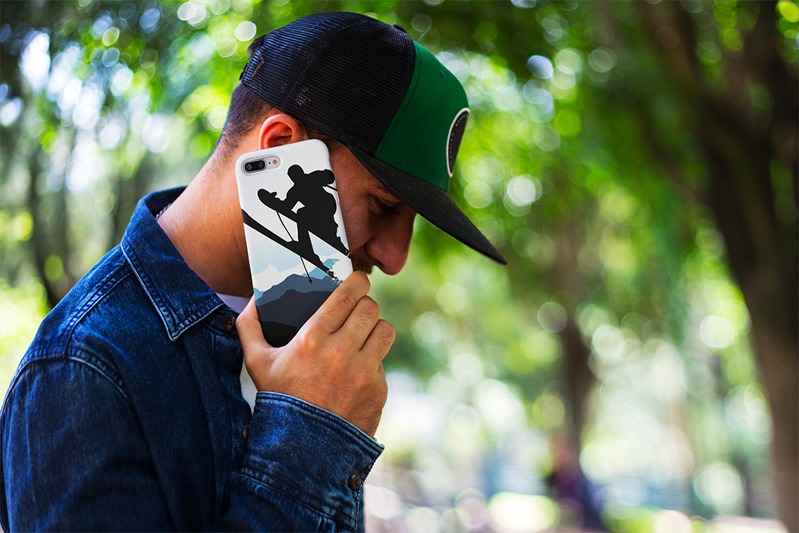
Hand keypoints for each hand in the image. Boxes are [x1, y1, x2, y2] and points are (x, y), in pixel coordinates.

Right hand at [236, 272, 393, 436]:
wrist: (302, 450)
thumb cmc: (279, 400)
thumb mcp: (256, 363)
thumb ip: (249, 327)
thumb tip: (251, 300)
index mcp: (312, 339)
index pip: (348, 295)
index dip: (357, 281)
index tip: (357, 280)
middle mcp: (341, 353)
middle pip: (370, 308)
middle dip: (365, 305)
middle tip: (358, 310)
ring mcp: (363, 373)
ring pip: (385, 330)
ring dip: (375, 329)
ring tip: (364, 335)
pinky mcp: (378, 390)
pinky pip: (383, 362)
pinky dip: (373, 362)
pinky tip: (357, 370)